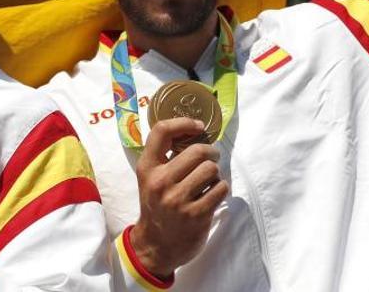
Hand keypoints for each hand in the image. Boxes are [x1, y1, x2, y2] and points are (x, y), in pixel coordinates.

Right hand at [129, 118, 228, 278]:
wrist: (156, 245)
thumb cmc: (156, 205)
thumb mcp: (150, 178)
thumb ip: (164, 157)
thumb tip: (195, 131)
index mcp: (147, 168)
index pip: (161, 131)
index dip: (183, 122)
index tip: (198, 125)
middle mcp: (160, 181)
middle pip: (197, 150)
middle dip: (210, 152)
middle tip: (211, 157)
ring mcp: (178, 199)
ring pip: (211, 169)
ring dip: (215, 173)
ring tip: (209, 180)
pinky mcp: (196, 214)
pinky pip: (220, 189)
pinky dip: (220, 189)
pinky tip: (212, 194)